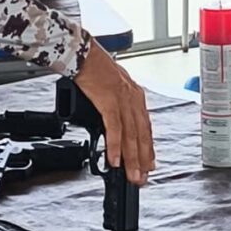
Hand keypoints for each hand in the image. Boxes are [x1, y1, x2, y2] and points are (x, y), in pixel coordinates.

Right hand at [73, 41, 156, 180]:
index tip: (148, 164)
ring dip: (132, 158)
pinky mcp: (110, 101)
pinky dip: (115, 146)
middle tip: (143, 177)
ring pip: (131, 135)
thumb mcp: (111, 88)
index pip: (145, 127)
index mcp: (135, 96)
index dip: (147, 148)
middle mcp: (133, 98)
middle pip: (141, 134)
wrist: (82, 53)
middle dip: (143, 159)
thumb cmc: (94, 68)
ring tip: (132, 175)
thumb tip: (114, 125)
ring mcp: (123, 100)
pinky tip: (115, 160)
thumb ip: (116, 106)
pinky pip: (114, 128)